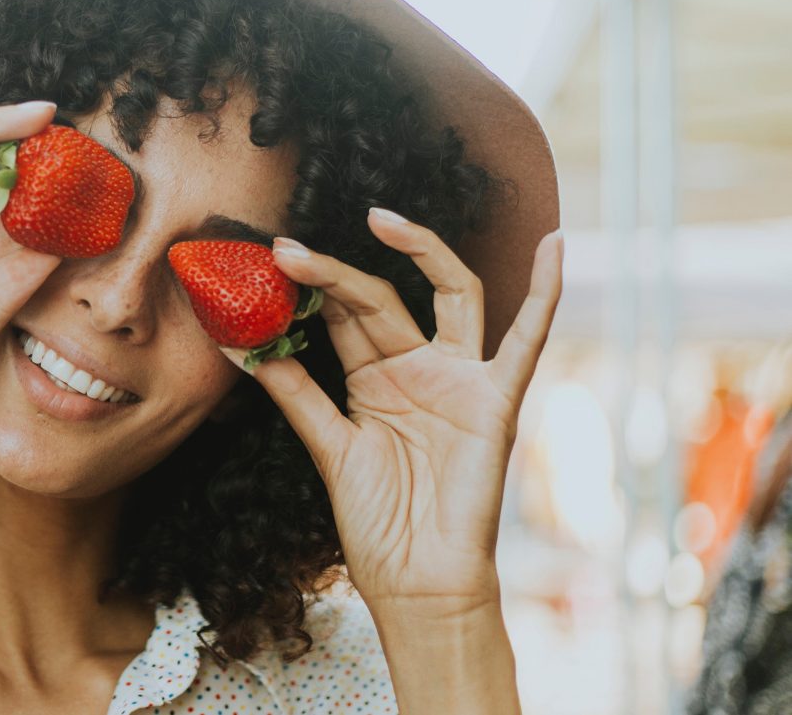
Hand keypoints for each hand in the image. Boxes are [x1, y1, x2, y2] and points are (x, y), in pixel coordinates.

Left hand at [223, 209, 562, 611]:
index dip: (307, 292)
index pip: (343, 318)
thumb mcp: (329, 449)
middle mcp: (418, 369)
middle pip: (380, 300)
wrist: (418, 583)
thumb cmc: (377, 525)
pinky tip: (557, 246)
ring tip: (379, 219)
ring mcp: (459, 380)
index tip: (262, 266)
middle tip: (286, 250)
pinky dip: (546, 294)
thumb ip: (296, 395)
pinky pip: (527, 342)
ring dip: (418, 253)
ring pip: (445, 296)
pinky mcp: (497, 401)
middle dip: (334, 274)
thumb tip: (245, 348)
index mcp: (375, 380)